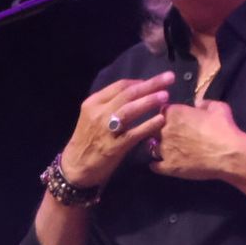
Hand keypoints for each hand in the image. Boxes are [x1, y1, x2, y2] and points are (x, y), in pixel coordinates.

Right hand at [59, 72, 172, 187]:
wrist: (75, 166)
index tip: (156, 81)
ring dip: (149, 101)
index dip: (140, 82)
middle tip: (169, 78)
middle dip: (150, 85)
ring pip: (129, 110)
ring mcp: (106, 130)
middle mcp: (99, 113)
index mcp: (94, 103)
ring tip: (166, 96)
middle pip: (128, 94)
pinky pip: (134, 133)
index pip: (120, 86)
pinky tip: (160, 120)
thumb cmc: (88, 140)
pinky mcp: (113, 147)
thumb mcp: (93, 116)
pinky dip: (148, 125)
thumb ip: (111, 104)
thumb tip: (137, 92)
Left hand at [150, 100, 245, 180]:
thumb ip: (204, 103)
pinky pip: (155, 166)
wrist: (229, 154)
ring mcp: (165, 149)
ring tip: (164, 149)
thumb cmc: (224, 128)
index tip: (173, 118)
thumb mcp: (218, 107)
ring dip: (156, 146)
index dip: (167, 114)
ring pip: (151, 147)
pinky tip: (159, 165)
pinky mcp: (168, 166)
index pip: (161, 110)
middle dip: (158, 130)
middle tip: (168, 134)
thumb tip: (198, 104)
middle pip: (153, 128)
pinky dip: (156, 165)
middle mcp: (164, 130)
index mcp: (174, 113)